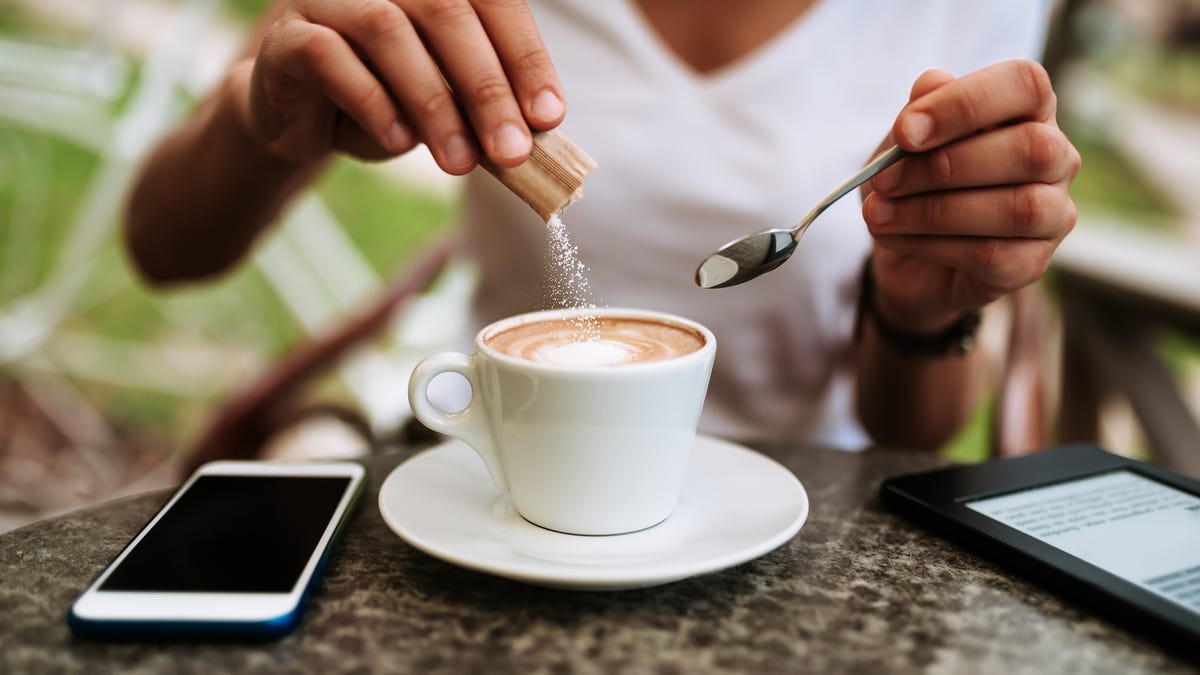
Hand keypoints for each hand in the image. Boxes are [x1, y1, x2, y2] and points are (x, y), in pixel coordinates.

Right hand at [240, 0, 565, 170]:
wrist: (305, 120)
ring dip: (434, 103)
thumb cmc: (389, 103)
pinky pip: (329, 56)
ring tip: (459, 161)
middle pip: (447, 12)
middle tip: (511, 151)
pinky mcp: (288, 35)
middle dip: (487, 88)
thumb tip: (530, 137)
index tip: (549, 117)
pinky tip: (398, 141)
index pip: (493, 2)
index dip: (526, 57)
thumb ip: (484, 108)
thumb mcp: (447, 106)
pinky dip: (371, 101)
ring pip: (388, 31)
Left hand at [862, 59, 1079, 332]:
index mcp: (1029, 111)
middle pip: (1031, 148)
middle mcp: (1055, 159)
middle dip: (945, 165)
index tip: (905, 131)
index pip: (1024, 84)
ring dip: (933, 211)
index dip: (965, 103)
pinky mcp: (1031, 264)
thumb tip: (934, 81)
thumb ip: (920, 112)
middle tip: (883, 180)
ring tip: (879, 213)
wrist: (906, 257)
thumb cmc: (914, 185)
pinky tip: (894, 237)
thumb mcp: (904, 144)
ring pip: (1017, 208)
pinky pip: (992, 254)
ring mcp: (1052, 215)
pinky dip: (932, 245)